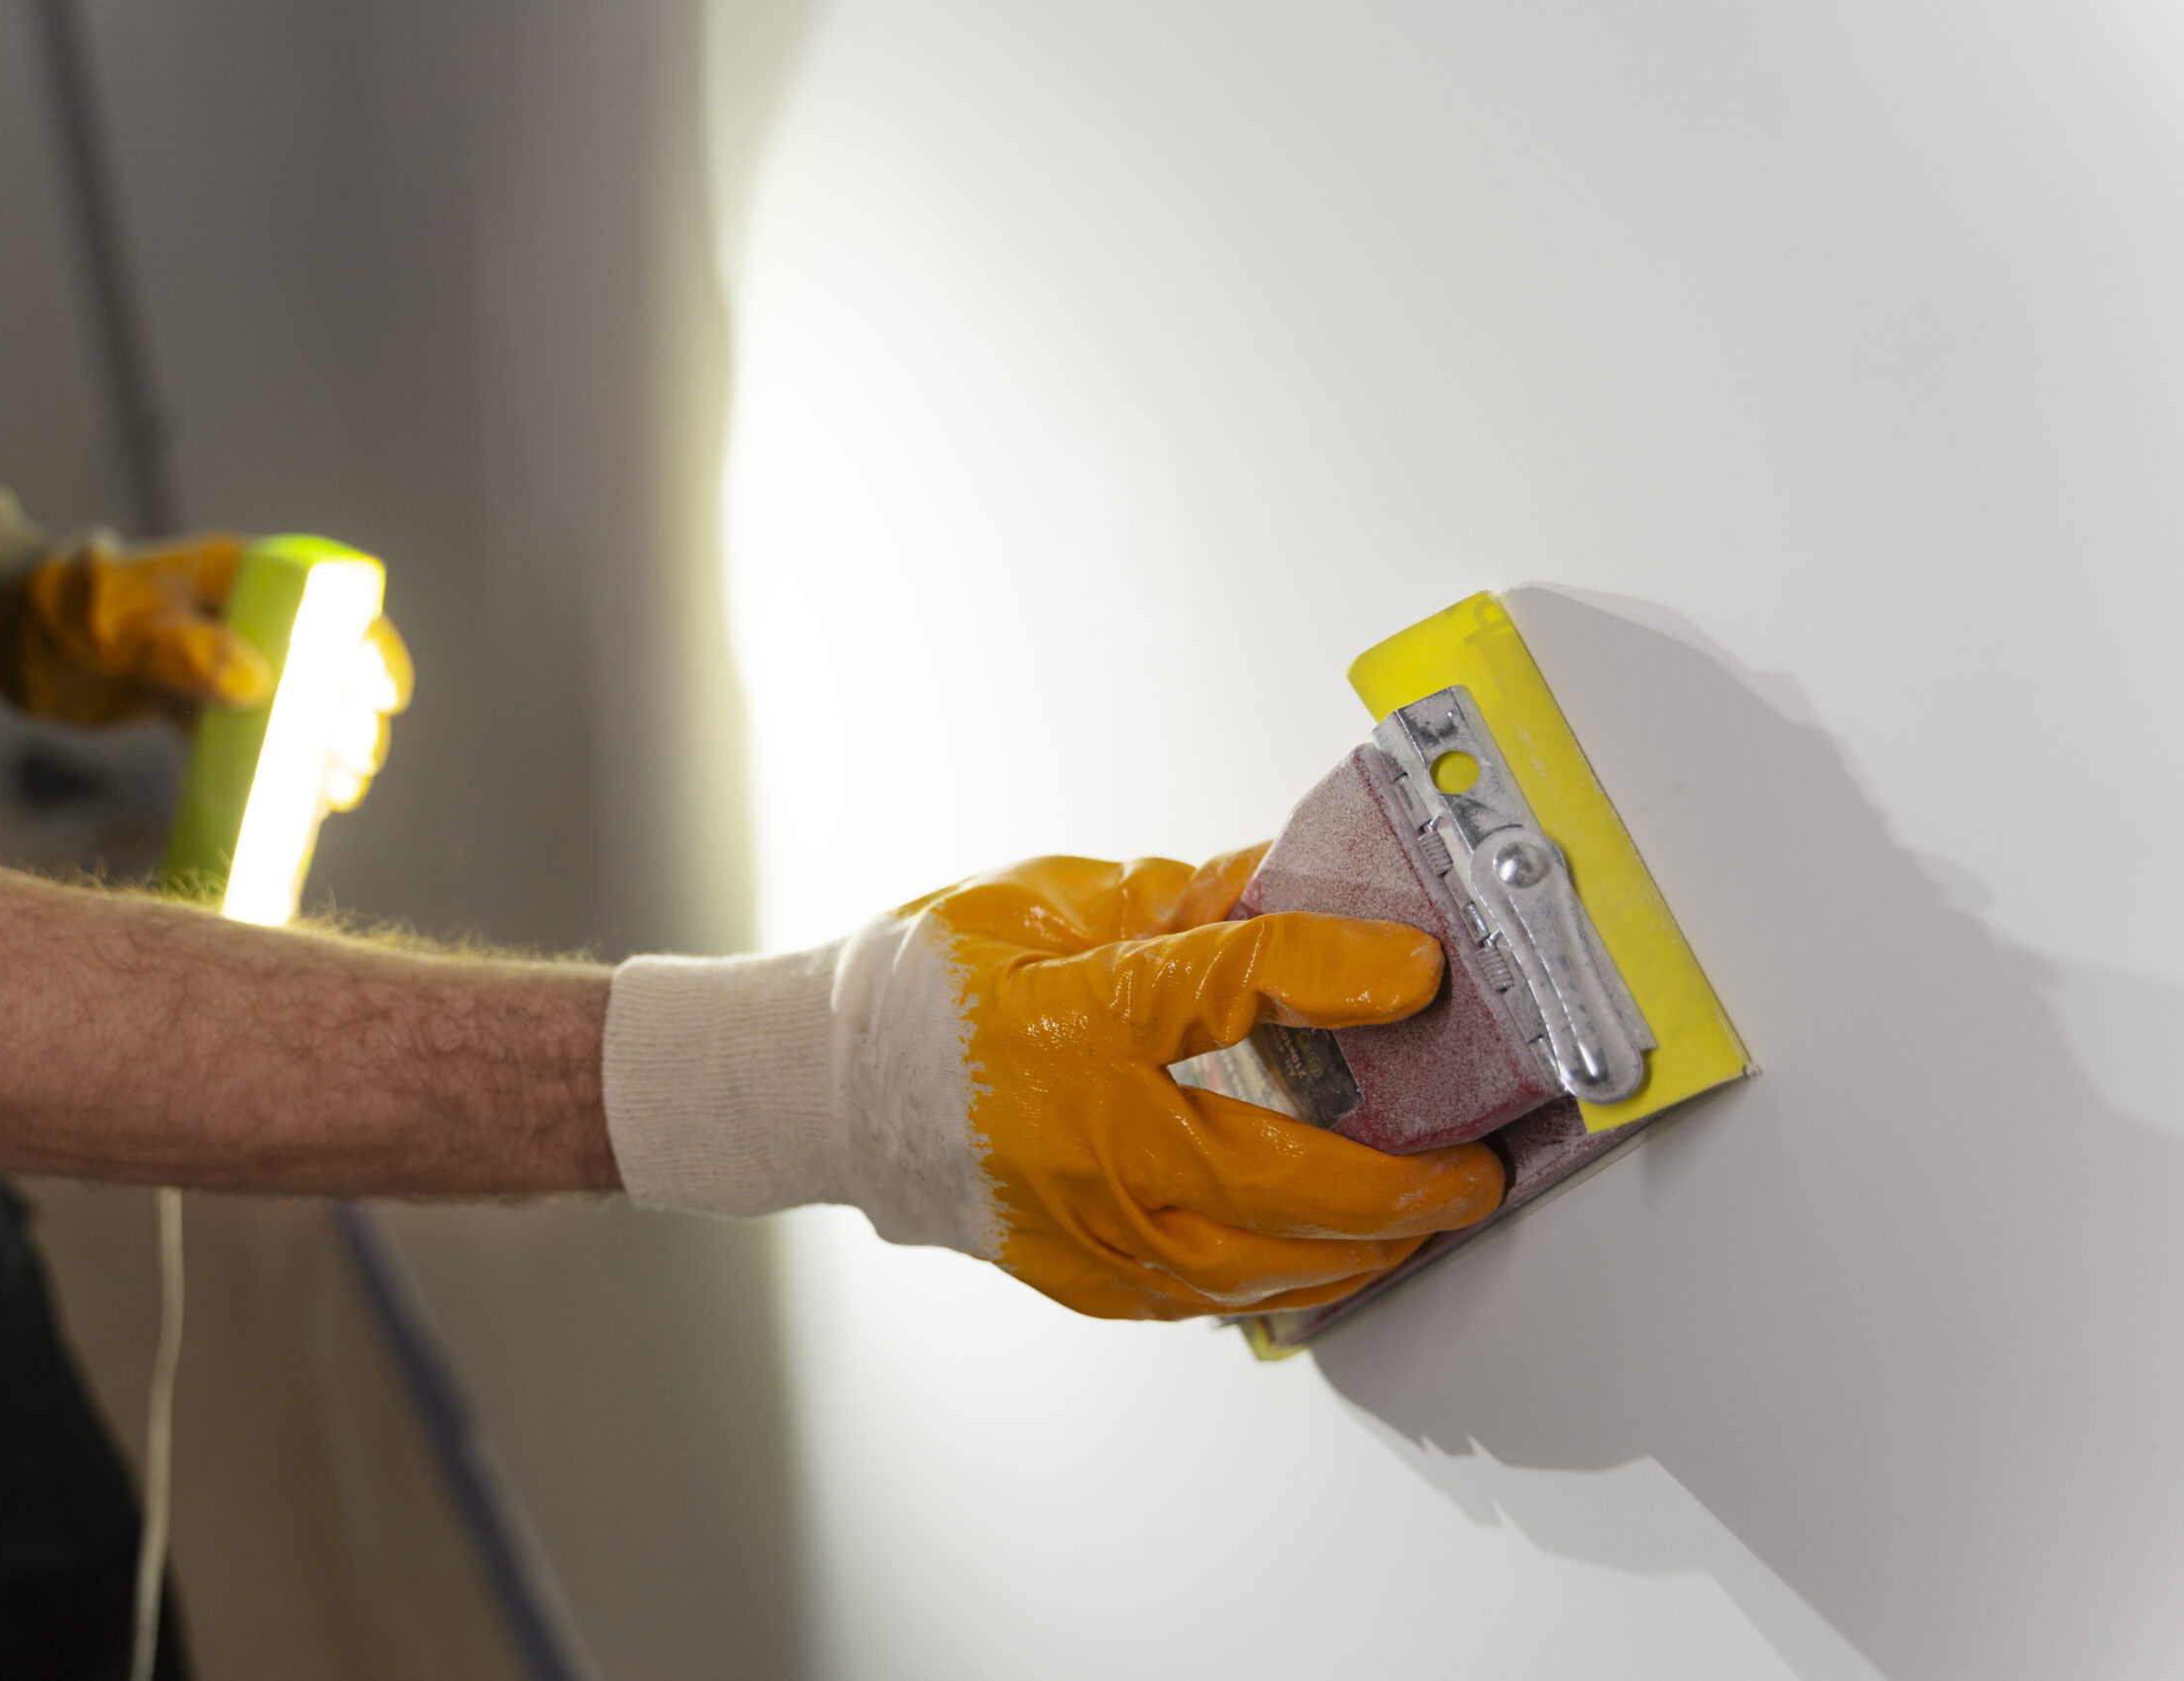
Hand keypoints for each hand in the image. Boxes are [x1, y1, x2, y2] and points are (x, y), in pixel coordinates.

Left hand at [0, 537, 413, 801]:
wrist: (4, 635)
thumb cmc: (58, 607)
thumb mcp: (118, 626)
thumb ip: (182, 650)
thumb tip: (258, 684)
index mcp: (236, 574)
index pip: (325, 604)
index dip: (366, 645)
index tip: (385, 695)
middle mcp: (240, 616)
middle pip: (320, 664)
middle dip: (349, 714)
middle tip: (357, 762)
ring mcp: (220, 660)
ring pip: (290, 708)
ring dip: (318, 750)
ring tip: (341, 793)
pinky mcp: (194, 703)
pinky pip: (247, 739)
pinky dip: (272, 771)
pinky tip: (298, 807)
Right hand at [603, 847, 1505, 1320]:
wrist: (824, 1091)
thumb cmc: (926, 990)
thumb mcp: (1048, 901)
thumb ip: (1181, 900)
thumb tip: (1293, 876)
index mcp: (1070, 1021)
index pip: (1229, 987)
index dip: (1338, 970)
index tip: (1419, 968)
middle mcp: (1080, 1139)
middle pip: (1275, 1179)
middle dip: (1399, 1183)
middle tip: (1475, 1166)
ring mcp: (1080, 1225)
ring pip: (1255, 1266)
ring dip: (1362, 1249)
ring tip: (1433, 1219)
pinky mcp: (1080, 1274)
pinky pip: (1207, 1297)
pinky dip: (1288, 1283)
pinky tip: (1340, 1259)